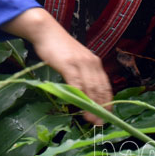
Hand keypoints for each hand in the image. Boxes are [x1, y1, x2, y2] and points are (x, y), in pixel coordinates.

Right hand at [2, 8, 112, 123]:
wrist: (46, 31)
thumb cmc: (60, 47)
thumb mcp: (76, 60)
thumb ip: (82, 74)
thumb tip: (85, 93)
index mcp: (95, 62)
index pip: (106, 85)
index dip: (108, 101)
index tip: (108, 114)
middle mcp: (91, 62)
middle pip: (100, 89)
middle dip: (101, 108)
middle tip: (101, 123)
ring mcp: (80, 63)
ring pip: (90, 88)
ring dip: (92, 106)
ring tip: (92, 119)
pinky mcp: (68, 65)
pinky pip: (77, 84)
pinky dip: (80, 97)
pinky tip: (80, 106)